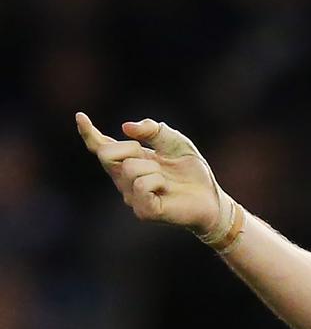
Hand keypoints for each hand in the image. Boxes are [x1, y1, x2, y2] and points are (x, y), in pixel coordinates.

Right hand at [76, 113, 224, 235]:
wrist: (212, 198)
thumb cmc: (191, 171)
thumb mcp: (175, 142)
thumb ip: (153, 130)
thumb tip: (125, 127)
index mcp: (129, 161)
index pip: (102, 147)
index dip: (89, 133)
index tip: (80, 117)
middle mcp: (125, 180)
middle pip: (107, 154)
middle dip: (130, 147)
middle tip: (153, 157)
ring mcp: (132, 197)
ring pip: (129, 169)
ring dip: (153, 168)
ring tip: (167, 179)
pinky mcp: (144, 211)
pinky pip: (141, 186)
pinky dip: (158, 182)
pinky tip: (166, 189)